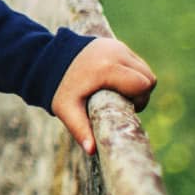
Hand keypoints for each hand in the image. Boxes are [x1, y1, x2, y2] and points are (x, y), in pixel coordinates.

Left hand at [50, 37, 155, 155]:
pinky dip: (131, 72)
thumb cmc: (58, 87)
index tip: (123, 106)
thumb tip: (91, 151)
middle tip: (121, 101)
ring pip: (144, 68)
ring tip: (117, 91)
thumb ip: (80, 129)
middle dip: (140, 93)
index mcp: (106, 69)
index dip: (140, 100)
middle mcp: (115, 53)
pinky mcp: (114, 44)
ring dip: (137, 82)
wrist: (46, 60)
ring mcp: (116, 46)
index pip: (143, 85)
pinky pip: (135, 61)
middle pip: (148, 77)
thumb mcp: (67, 109)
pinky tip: (114, 80)